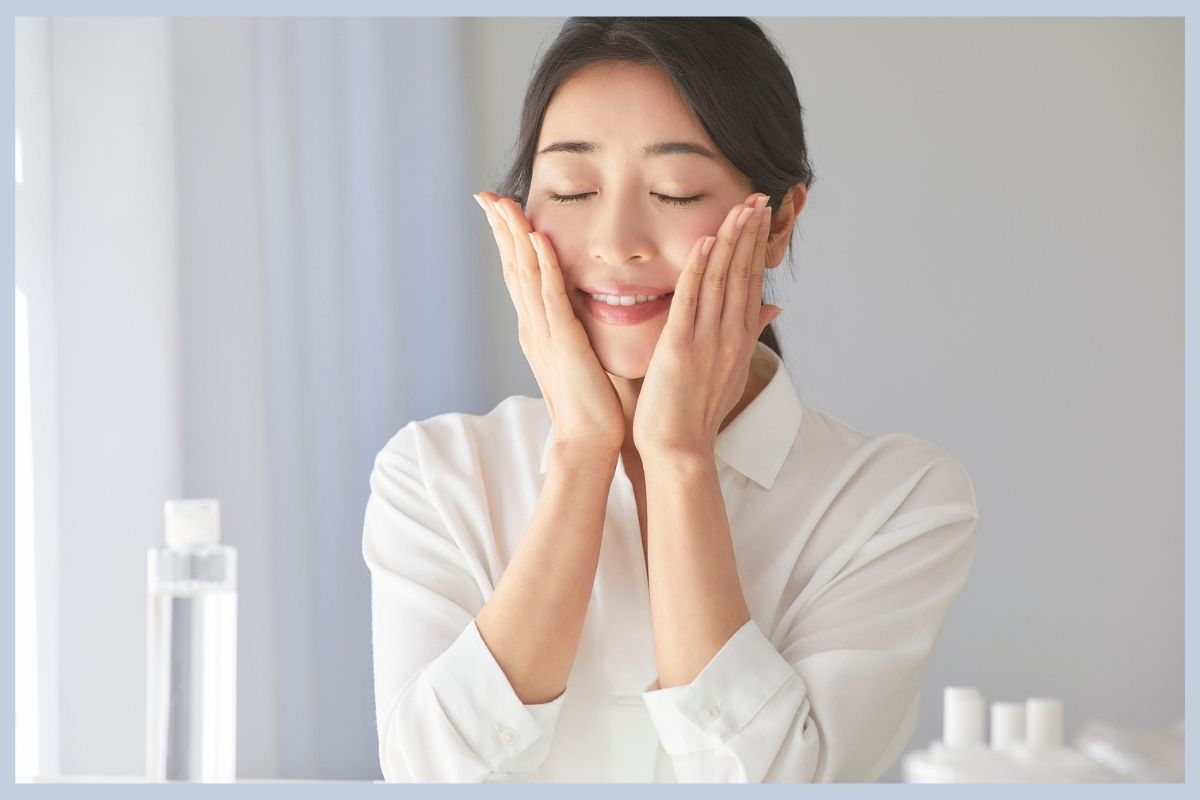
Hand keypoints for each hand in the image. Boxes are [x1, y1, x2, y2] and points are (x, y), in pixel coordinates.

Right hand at [474, 192, 625, 456]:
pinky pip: (551, 295)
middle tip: (486, 195)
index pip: (520, 274)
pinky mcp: (564, 340)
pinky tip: (537, 238)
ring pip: (525, 274)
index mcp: (538, 328)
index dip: (508, 240)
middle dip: (500, 228)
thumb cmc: (591, 403)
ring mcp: (545, 332)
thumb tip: (584, 306)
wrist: (588, 439)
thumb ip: (576, 328)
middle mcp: (534, 326)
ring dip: (514, 236)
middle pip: (513, 266)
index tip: (499, 209)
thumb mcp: (580, 354)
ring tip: (504, 204)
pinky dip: (543, 265)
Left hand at [632, 192, 781, 458]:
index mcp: (740, 337)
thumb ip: (750, 333)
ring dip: (731, 240)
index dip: (757, 245)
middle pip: (743, 273)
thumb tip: (774, 308)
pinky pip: (691, 299)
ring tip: (741, 207)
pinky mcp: (681, 346)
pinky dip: (699, 268)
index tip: (762, 214)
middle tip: (759, 196)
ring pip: (722, 279)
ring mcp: (707, 339)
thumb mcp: (732, 369)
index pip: (751, 281)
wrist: (680, 448)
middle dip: (751, 232)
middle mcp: (729, 335)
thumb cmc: (698, 411)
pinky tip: (707, 241)